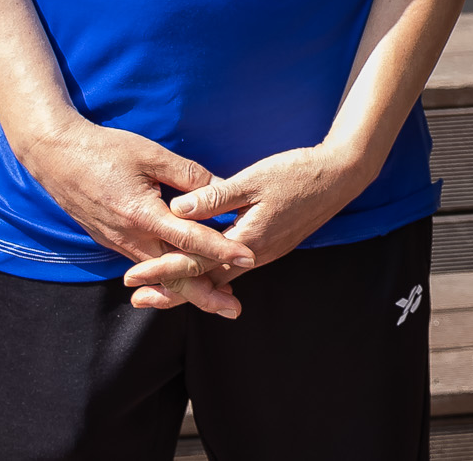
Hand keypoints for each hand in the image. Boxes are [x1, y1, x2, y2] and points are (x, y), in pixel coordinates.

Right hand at [14, 116, 254, 301]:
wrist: (56, 156)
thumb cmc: (106, 149)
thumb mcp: (152, 155)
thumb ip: (188, 176)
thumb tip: (221, 190)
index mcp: (142, 214)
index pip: (190, 239)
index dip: (222, 249)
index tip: (250, 257)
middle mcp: (129, 237)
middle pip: (173, 274)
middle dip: (205, 294)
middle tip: (234, 310)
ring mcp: (119, 243)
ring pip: (159, 275)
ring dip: (188, 290)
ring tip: (218, 300)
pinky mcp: (113, 241)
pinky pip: (145, 265)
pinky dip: (167, 277)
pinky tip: (185, 280)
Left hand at [121, 143, 373, 315]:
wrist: (340, 177)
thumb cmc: (297, 174)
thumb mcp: (253, 180)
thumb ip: (214, 197)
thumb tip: (176, 209)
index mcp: (247, 241)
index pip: (194, 263)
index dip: (161, 269)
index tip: (132, 276)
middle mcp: (254, 256)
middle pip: (205, 282)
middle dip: (170, 291)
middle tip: (137, 298)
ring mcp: (264, 253)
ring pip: (219, 278)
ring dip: (188, 284)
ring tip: (159, 289)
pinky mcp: (269, 246)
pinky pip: (232, 268)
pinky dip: (210, 273)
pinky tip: (200, 269)